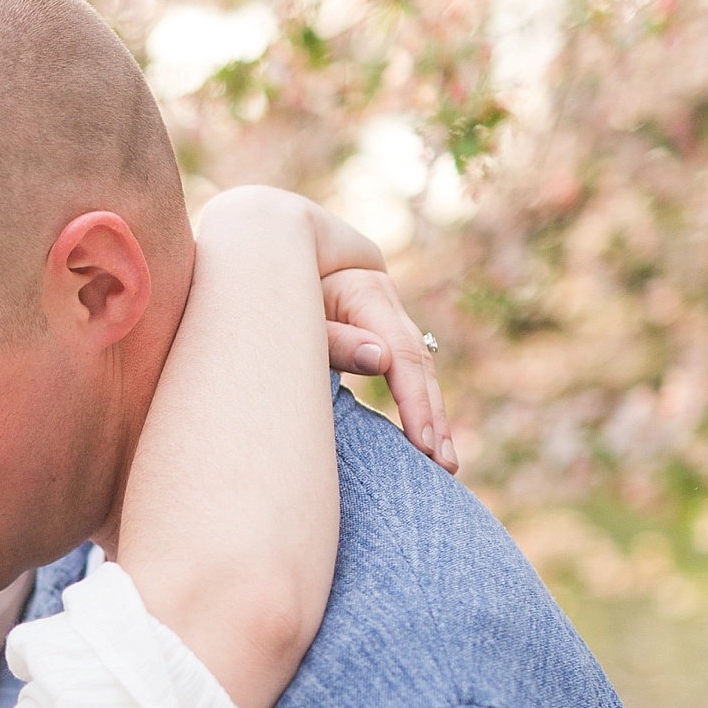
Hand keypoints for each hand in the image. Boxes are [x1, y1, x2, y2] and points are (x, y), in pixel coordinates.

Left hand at [199, 189, 456, 475]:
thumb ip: (333, 339)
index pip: (401, 353)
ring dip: (429, 414)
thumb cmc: (266, 282)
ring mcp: (381, 314)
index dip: (414, 401)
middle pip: (417, 363)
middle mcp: (382, 300)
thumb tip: (381, 361)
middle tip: (444, 466)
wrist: (262, 241)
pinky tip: (422, 438)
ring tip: (443, 464)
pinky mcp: (372, 330)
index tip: (423, 444)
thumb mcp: (293, 312)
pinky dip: (412, 402)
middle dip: (430, 416)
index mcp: (365, 290)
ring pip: (414, 368)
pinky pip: (401, 370)